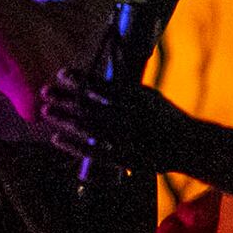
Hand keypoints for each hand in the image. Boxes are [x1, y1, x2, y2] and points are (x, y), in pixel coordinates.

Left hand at [34, 58, 171, 172]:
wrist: (188, 145)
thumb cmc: (165, 116)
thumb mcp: (149, 96)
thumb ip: (124, 88)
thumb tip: (97, 80)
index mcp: (136, 99)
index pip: (102, 86)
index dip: (80, 79)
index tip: (61, 73)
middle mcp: (129, 118)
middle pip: (89, 106)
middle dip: (65, 97)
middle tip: (44, 90)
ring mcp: (126, 139)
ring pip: (88, 128)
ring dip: (64, 118)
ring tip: (45, 110)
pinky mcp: (123, 159)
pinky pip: (94, 152)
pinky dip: (73, 145)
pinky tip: (56, 138)